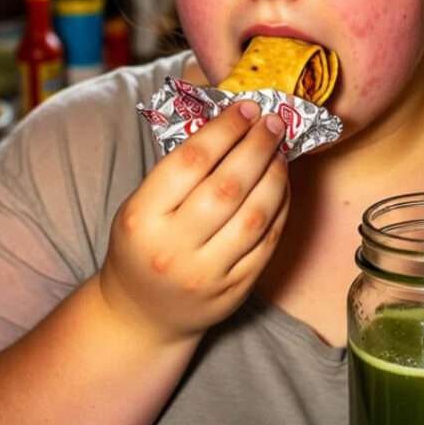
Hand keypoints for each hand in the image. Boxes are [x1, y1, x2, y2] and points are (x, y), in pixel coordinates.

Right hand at [99, 101, 288, 343]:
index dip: (225, 130)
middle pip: (228, 185)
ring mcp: (206, 274)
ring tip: (281, 149)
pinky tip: (283, 184)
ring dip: (275, 174)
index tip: (246, 108)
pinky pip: (268, 241)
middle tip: (273, 121)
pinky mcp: (234, 291)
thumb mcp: (140, 206)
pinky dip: (281, 207)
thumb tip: (232, 123)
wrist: (141, 316)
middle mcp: (173, 248)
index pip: (191, 162)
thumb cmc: (142, 246)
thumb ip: (179, 171)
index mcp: (141, 218)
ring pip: (255, 214)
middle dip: (257, 146)